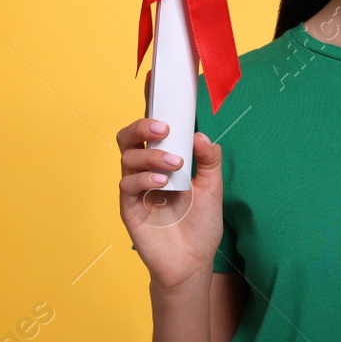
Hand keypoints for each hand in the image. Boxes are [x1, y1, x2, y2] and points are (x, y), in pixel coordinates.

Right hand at [116, 68, 224, 288]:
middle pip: (130, 135)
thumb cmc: (200, 225)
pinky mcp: (128, 207)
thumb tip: (199, 135)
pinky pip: (127, 184)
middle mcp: (146, 168)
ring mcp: (135, 187)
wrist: (192, 263)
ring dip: (151, 155)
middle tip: (164, 129)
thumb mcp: (213, 187)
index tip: (155, 78)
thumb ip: (209, 159)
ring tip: (174, 165)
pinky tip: (162, 184)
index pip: (155, 127)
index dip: (152, 102)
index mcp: (165, 158)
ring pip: (128, 156)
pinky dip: (144, 178)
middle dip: (143, 125)